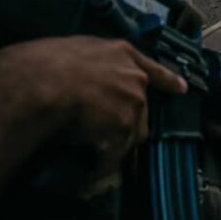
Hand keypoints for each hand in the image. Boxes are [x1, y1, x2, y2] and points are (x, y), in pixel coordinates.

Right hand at [0, 37, 186, 201]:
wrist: (39, 82)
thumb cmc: (44, 62)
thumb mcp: (74, 48)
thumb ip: (92, 61)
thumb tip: (83, 75)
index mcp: (122, 52)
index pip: (152, 68)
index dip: (167, 80)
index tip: (181, 89)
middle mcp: (134, 76)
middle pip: (140, 106)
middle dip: (125, 121)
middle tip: (103, 133)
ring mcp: (134, 100)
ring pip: (132, 131)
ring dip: (116, 144)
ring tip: (94, 156)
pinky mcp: (125, 124)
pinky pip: (117, 151)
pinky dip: (104, 163)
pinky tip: (90, 171)